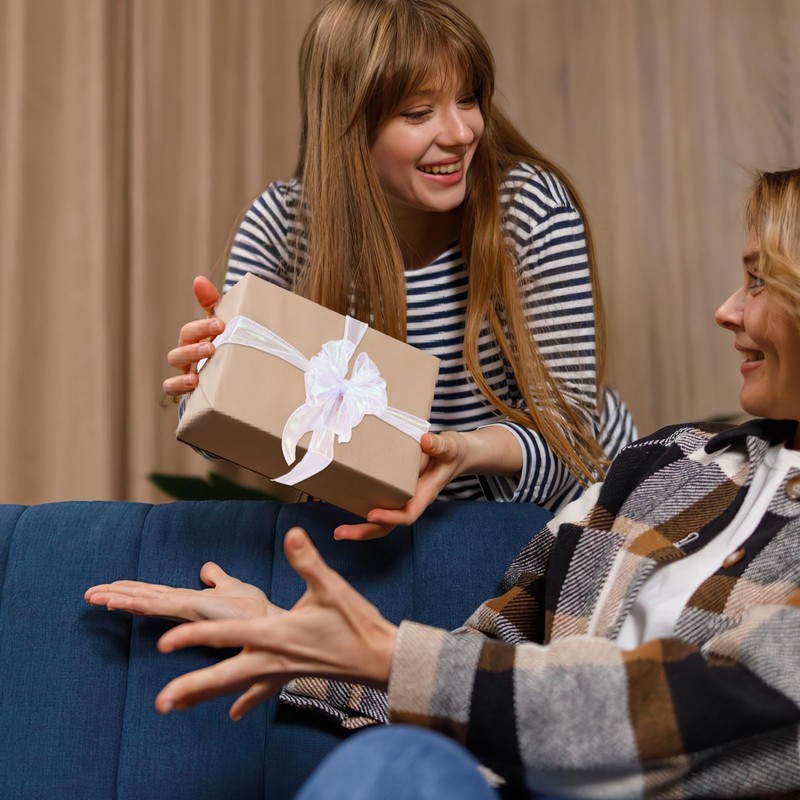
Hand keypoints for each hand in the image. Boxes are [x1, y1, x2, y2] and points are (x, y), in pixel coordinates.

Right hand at [85, 562, 271, 621]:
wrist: (268, 621)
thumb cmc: (254, 610)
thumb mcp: (232, 586)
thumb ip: (217, 578)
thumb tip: (206, 568)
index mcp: (191, 600)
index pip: (156, 594)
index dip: (133, 590)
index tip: (110, 587)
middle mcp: (185, 605)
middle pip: (145, 598)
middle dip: (118, 595)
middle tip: (90, 594)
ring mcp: (185, 608)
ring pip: (146, 601)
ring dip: (120, 598)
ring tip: (95, 596)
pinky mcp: (190, 610)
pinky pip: (158, 605)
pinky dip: (136, 602)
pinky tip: (118, 600)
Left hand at [154, 527, 397, 719]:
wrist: (378, 658)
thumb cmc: (355, 622)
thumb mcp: (331, 586)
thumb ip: (307, 560)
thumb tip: (292, 534)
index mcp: (275, 633)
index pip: (226, 636)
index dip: (193, 637)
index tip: (164, 643)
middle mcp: (272, 656)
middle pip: (223, 676)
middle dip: (191, 688)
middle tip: (160, 703)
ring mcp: (280, 671)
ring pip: (234, 688)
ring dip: (205, 696)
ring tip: (175, 707)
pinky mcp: (290, 675)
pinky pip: (261, 693)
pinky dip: (244, 702)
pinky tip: (233, 714)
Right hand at [163, 276, 224, 396]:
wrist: (241, 378)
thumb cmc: (228, 345)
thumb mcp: (223, 325)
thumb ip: (212, 303)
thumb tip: (198, 279)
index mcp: (196, 338)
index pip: (192, 330)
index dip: (203, 327)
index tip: (221, 325)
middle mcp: (188, 353)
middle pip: (181, 347)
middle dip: (194, 346)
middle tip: (212, 348)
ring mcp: (187, 371)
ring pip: (175, 364)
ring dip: (186, 364)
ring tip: (200, 370)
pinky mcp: (189, 390)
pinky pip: (171, 388)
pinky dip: (177, 385)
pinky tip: (192, 385)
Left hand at [334, 431, 466, 540]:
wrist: (456, 455)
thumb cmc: (453, 452)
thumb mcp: (450, 446)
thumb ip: (440, 445)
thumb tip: (425, 441)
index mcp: (425, 494)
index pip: (408, 513)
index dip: (390, 517)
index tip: (372, 515)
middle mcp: (412, 500)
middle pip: (389, 525)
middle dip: (365, 532)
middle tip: (340, 533)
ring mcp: (402, 498)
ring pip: (382, 520)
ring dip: (361, 528)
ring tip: (338, 531)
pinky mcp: (395, 490)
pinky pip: (379, 504)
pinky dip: (362, 508)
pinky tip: (344, 505)